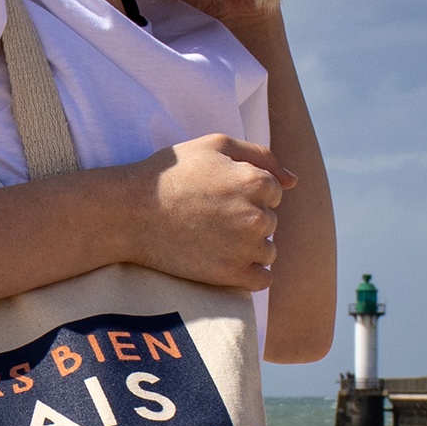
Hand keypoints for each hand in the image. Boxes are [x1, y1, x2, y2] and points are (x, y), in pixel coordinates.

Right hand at [118, 133, 296, 291]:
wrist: (131, 213)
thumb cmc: (171, 174)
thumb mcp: (215, 145)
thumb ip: (261, 156)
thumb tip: (295, 182)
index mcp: (256, 181)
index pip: (274, 192)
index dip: (246, 193)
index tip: (217, 197)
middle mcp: (256, 216)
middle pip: (270, 222)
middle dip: (246, 220)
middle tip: (208, 219)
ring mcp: (244, 248)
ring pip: (268, 251)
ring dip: (248, 248)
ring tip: (212, 241)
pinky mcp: (229, 275)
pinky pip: (262, 280)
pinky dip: (251, 275)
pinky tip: (227, 265)